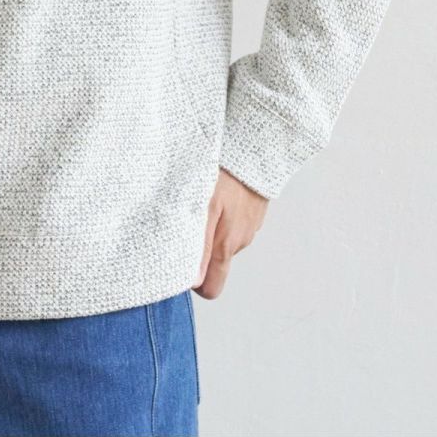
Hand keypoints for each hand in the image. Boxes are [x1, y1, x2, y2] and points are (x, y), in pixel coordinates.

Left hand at [191, 166, 268, 298]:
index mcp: (226, 246)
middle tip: (185, 225)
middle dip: (199, 253)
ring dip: (211, 228)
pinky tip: (218, 194)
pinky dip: (223, 214)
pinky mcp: (252, 212)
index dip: (194, 282)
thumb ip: (198, 244)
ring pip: (223, 239)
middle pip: (214, 263)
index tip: (179, 264)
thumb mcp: (205, 206)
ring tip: (200, 202)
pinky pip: (233, 222)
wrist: (257, 148)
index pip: (211, 288)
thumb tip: (192, 280)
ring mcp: (248, 227)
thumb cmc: (228, 175)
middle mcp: (239, 242)